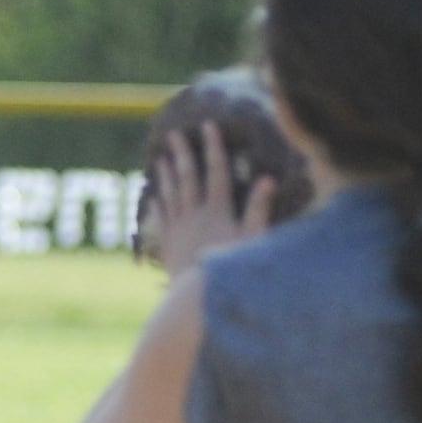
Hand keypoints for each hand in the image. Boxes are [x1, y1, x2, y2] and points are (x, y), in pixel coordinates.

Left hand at [150, 120, 272, 278]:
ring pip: (170, 194)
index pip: (216, 171)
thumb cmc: (230, 269)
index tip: (208, 126)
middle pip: (187, 177)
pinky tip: (154, 195)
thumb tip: (268, 179)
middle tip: (173, 134)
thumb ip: (259, 209)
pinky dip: (158, 203)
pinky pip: (162, 218)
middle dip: (181, 153)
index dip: (213, 146)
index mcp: (217, 210)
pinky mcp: (168, 244)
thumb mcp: (252, 240)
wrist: (195, 296)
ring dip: (166, 174)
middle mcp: (195, 214)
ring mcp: (179, 228)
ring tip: (161, 158)